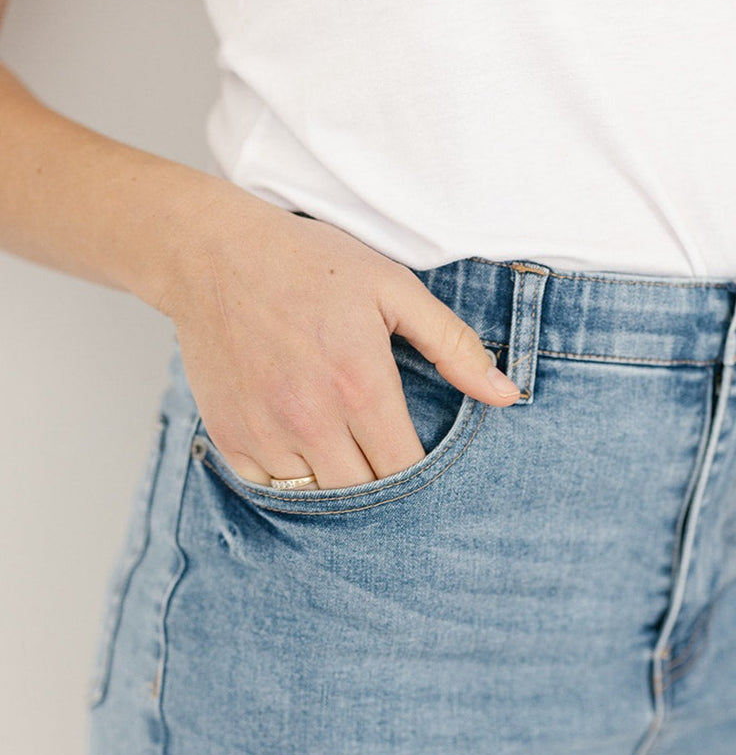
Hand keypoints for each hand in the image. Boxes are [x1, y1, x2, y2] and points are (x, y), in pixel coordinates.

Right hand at [157, 186, 521, 487]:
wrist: (210, 254)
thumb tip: (507, 395)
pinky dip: (290, 482)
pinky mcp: (231, 438)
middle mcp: (313, 418)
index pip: (407, 470)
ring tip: (346, 458)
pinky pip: (271, 491)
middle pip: (365, 496)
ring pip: (318, 499)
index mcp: (360, 384)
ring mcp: (267, 433)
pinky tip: (303, 451)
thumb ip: (454, 346)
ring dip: (337, 487)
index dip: (422, 477)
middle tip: (386, 464)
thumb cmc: (310, 266)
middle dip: (383, 488)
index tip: (423, 463)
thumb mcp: (393, 289)